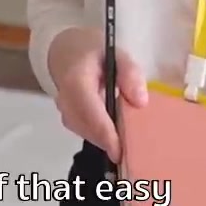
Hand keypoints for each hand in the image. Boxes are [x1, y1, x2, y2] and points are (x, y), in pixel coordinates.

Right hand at [47, 26, 147, 161]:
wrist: (65, 51)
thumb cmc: (93, 52)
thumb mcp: (116, 53)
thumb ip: (129, 73)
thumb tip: (140, 101)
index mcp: (76, 80)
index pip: (90, 112)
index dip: (106, 134)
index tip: (121, 152)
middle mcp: (65, 99)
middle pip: (88, 128)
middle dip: (110, 142)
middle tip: (134, 153)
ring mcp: (64, 111)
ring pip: (87, 133)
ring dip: (107, 140)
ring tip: (129, 145)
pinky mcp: (68, 119)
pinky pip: (86, 132)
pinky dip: (102, 137)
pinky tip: (118, 135)